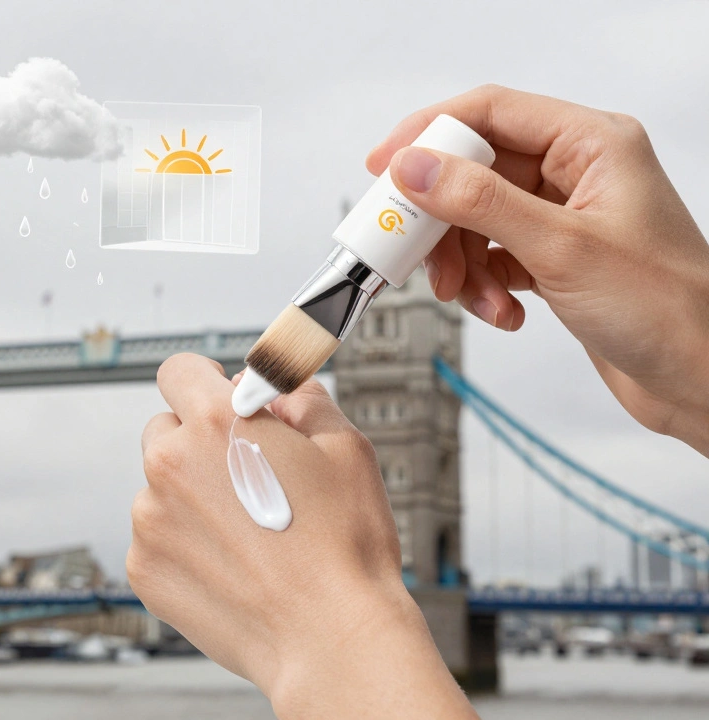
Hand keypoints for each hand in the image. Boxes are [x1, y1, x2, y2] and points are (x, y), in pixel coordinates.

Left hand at [129, 354, 476, 718]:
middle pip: (165, 430)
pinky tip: (230, 565)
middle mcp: (170, 465)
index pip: (178, 371)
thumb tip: (276, 387)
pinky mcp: (144, 568)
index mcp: (215, 422)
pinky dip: (183, 546)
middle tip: (245, 476)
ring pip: (160, 489)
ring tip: (245, 534)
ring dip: (191, 499)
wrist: (331, 637)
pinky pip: (156, 539)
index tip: (218, 398)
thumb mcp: (345, 448)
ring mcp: (150, 519)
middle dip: (199, 443)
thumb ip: (302, 399)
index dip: (203, 381)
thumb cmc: (344, 548)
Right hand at [367, 85, 708, 453]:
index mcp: (592, 144)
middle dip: (442, 220)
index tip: (383, 167)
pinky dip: (485, 286)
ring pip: (476, 220)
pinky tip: (505, 312)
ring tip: (478, 299)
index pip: (490, 112)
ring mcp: (563, 216)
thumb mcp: (561, 248)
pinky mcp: (554, 257)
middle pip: (474, 172)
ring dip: (463, 264)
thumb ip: (480, 202)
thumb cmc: (667, 309)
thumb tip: (414, 166)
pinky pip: (492, 257)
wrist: (701, 378)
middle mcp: (576, 172)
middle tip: (414, 252)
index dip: (429, 134)